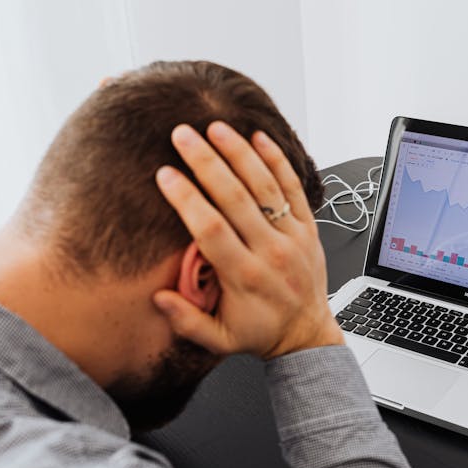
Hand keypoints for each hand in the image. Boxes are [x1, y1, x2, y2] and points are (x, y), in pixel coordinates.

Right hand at [153, 121, 342, 358]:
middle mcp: (270, 252)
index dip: (187, 200)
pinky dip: (277, 160)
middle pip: (236, 198)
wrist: (307, 335)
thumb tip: (158, 298)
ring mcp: (293, 237)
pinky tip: (259, 137)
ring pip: (265, 187)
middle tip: (182, 134)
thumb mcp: (220, 340)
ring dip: (239, 153)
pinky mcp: (309, 228)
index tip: (165, 175)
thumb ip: (187, 321)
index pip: (211, 230)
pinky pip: (294, 188)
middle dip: (206, 163)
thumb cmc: (260, 333)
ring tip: (216, 127)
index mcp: (244, 277)